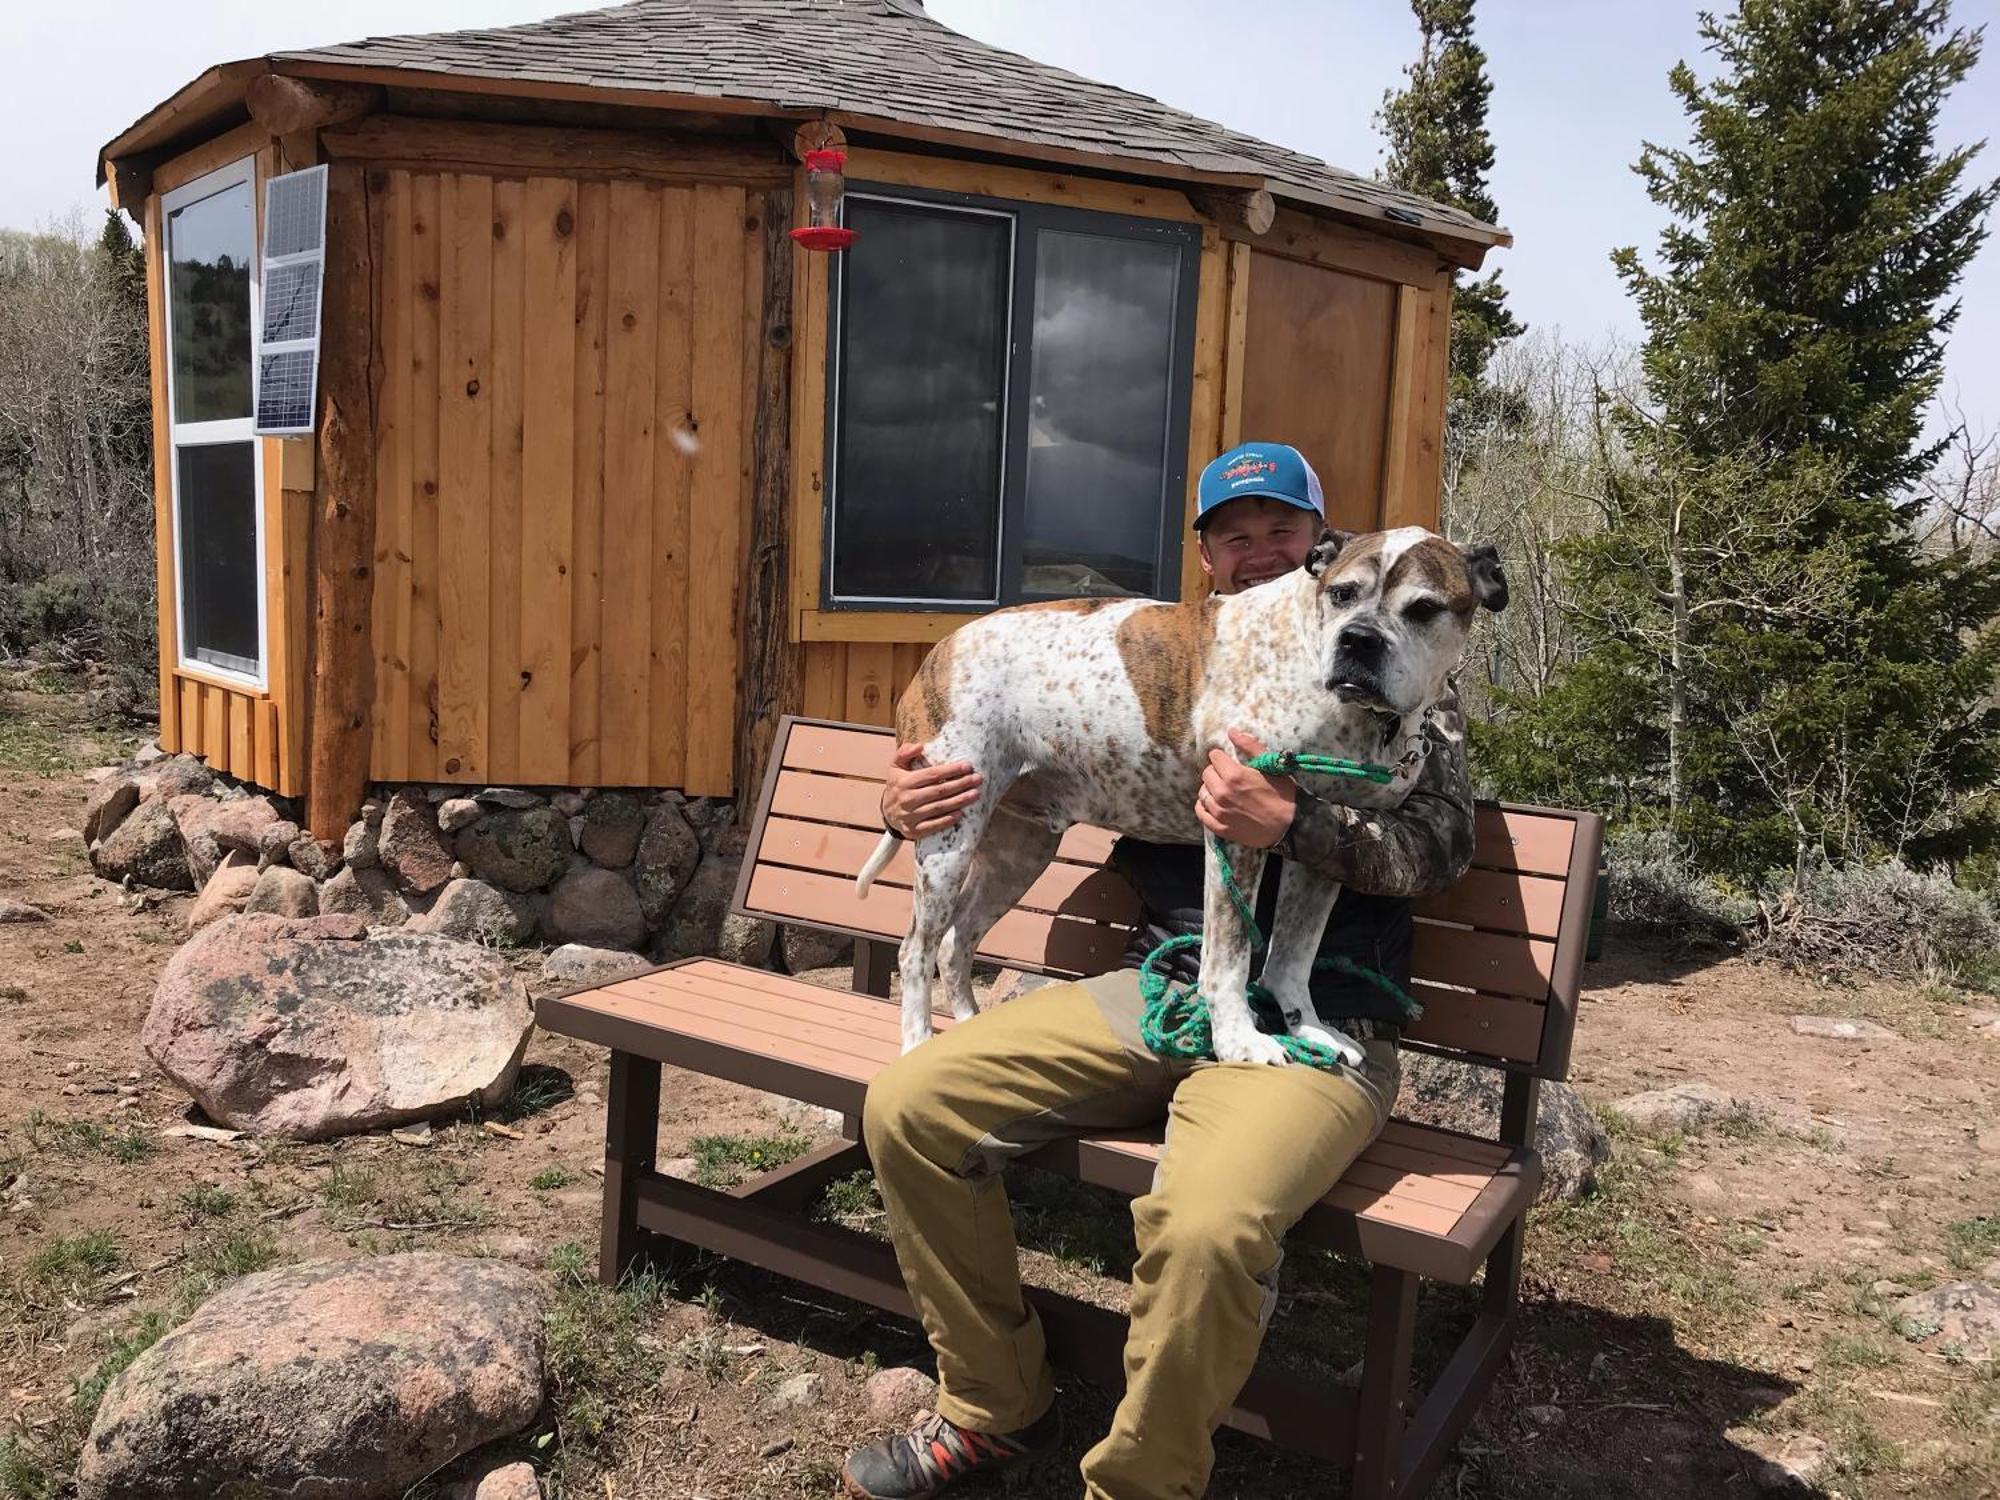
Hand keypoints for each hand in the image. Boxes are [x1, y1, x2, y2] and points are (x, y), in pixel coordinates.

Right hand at [881, 744, 982, 838]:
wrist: (886, 811)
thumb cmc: (897, 785)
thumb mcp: (895, 766)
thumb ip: (904, 752)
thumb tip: (920, 746)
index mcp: (904, 782)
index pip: (931, 775)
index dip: (950, 770)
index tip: (967, 766)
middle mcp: (907, 799)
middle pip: (939, 791)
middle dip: (960, 784)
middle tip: (977, 779)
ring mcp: (910, 816)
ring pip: (939, 808)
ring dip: (959, 801)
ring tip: (975, 794)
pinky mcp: (913, 830)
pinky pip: (932, 826)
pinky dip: (946, 820)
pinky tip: (960, 814)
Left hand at [1195, 730, 1297, 848]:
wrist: (1289, 827)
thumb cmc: (1283, 795)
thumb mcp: (1271, 766)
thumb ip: (1250, 746)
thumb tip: (1231, 731)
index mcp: (1234, 775)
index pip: (1214, 756)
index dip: (1223, 757)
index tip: (1231, 762)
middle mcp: (1222, 793)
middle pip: (1206, 773)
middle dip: (1217, 771)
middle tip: (1229, 776)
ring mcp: (1219, 812)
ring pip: (1202, 792)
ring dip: (1211, 788)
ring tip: (1224, 791)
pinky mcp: (1220, 827)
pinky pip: (1201, 813)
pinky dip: (1204, 806)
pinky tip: (1214, 804)